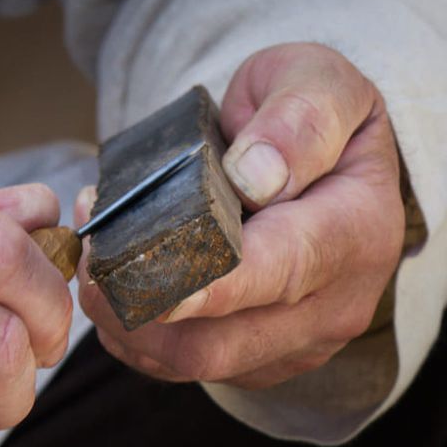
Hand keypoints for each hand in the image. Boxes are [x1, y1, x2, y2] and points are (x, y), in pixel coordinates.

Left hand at [78, 43, 403, 388]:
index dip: (212, 285)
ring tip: (95, 255)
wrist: (326, 159)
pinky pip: (183, 365)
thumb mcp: (317, 81)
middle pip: (223, 341)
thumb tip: (256, 174)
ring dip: (126, 318)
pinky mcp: (259, 359)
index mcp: (356, 231)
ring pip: (192, 361)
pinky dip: (135, 332)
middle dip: (140, 306)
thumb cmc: (311, 114)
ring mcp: (296, 342)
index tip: (150, 284)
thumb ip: (298, 118)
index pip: (283, 270)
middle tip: (90, 251)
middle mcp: (335, 304)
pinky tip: (114, 283)